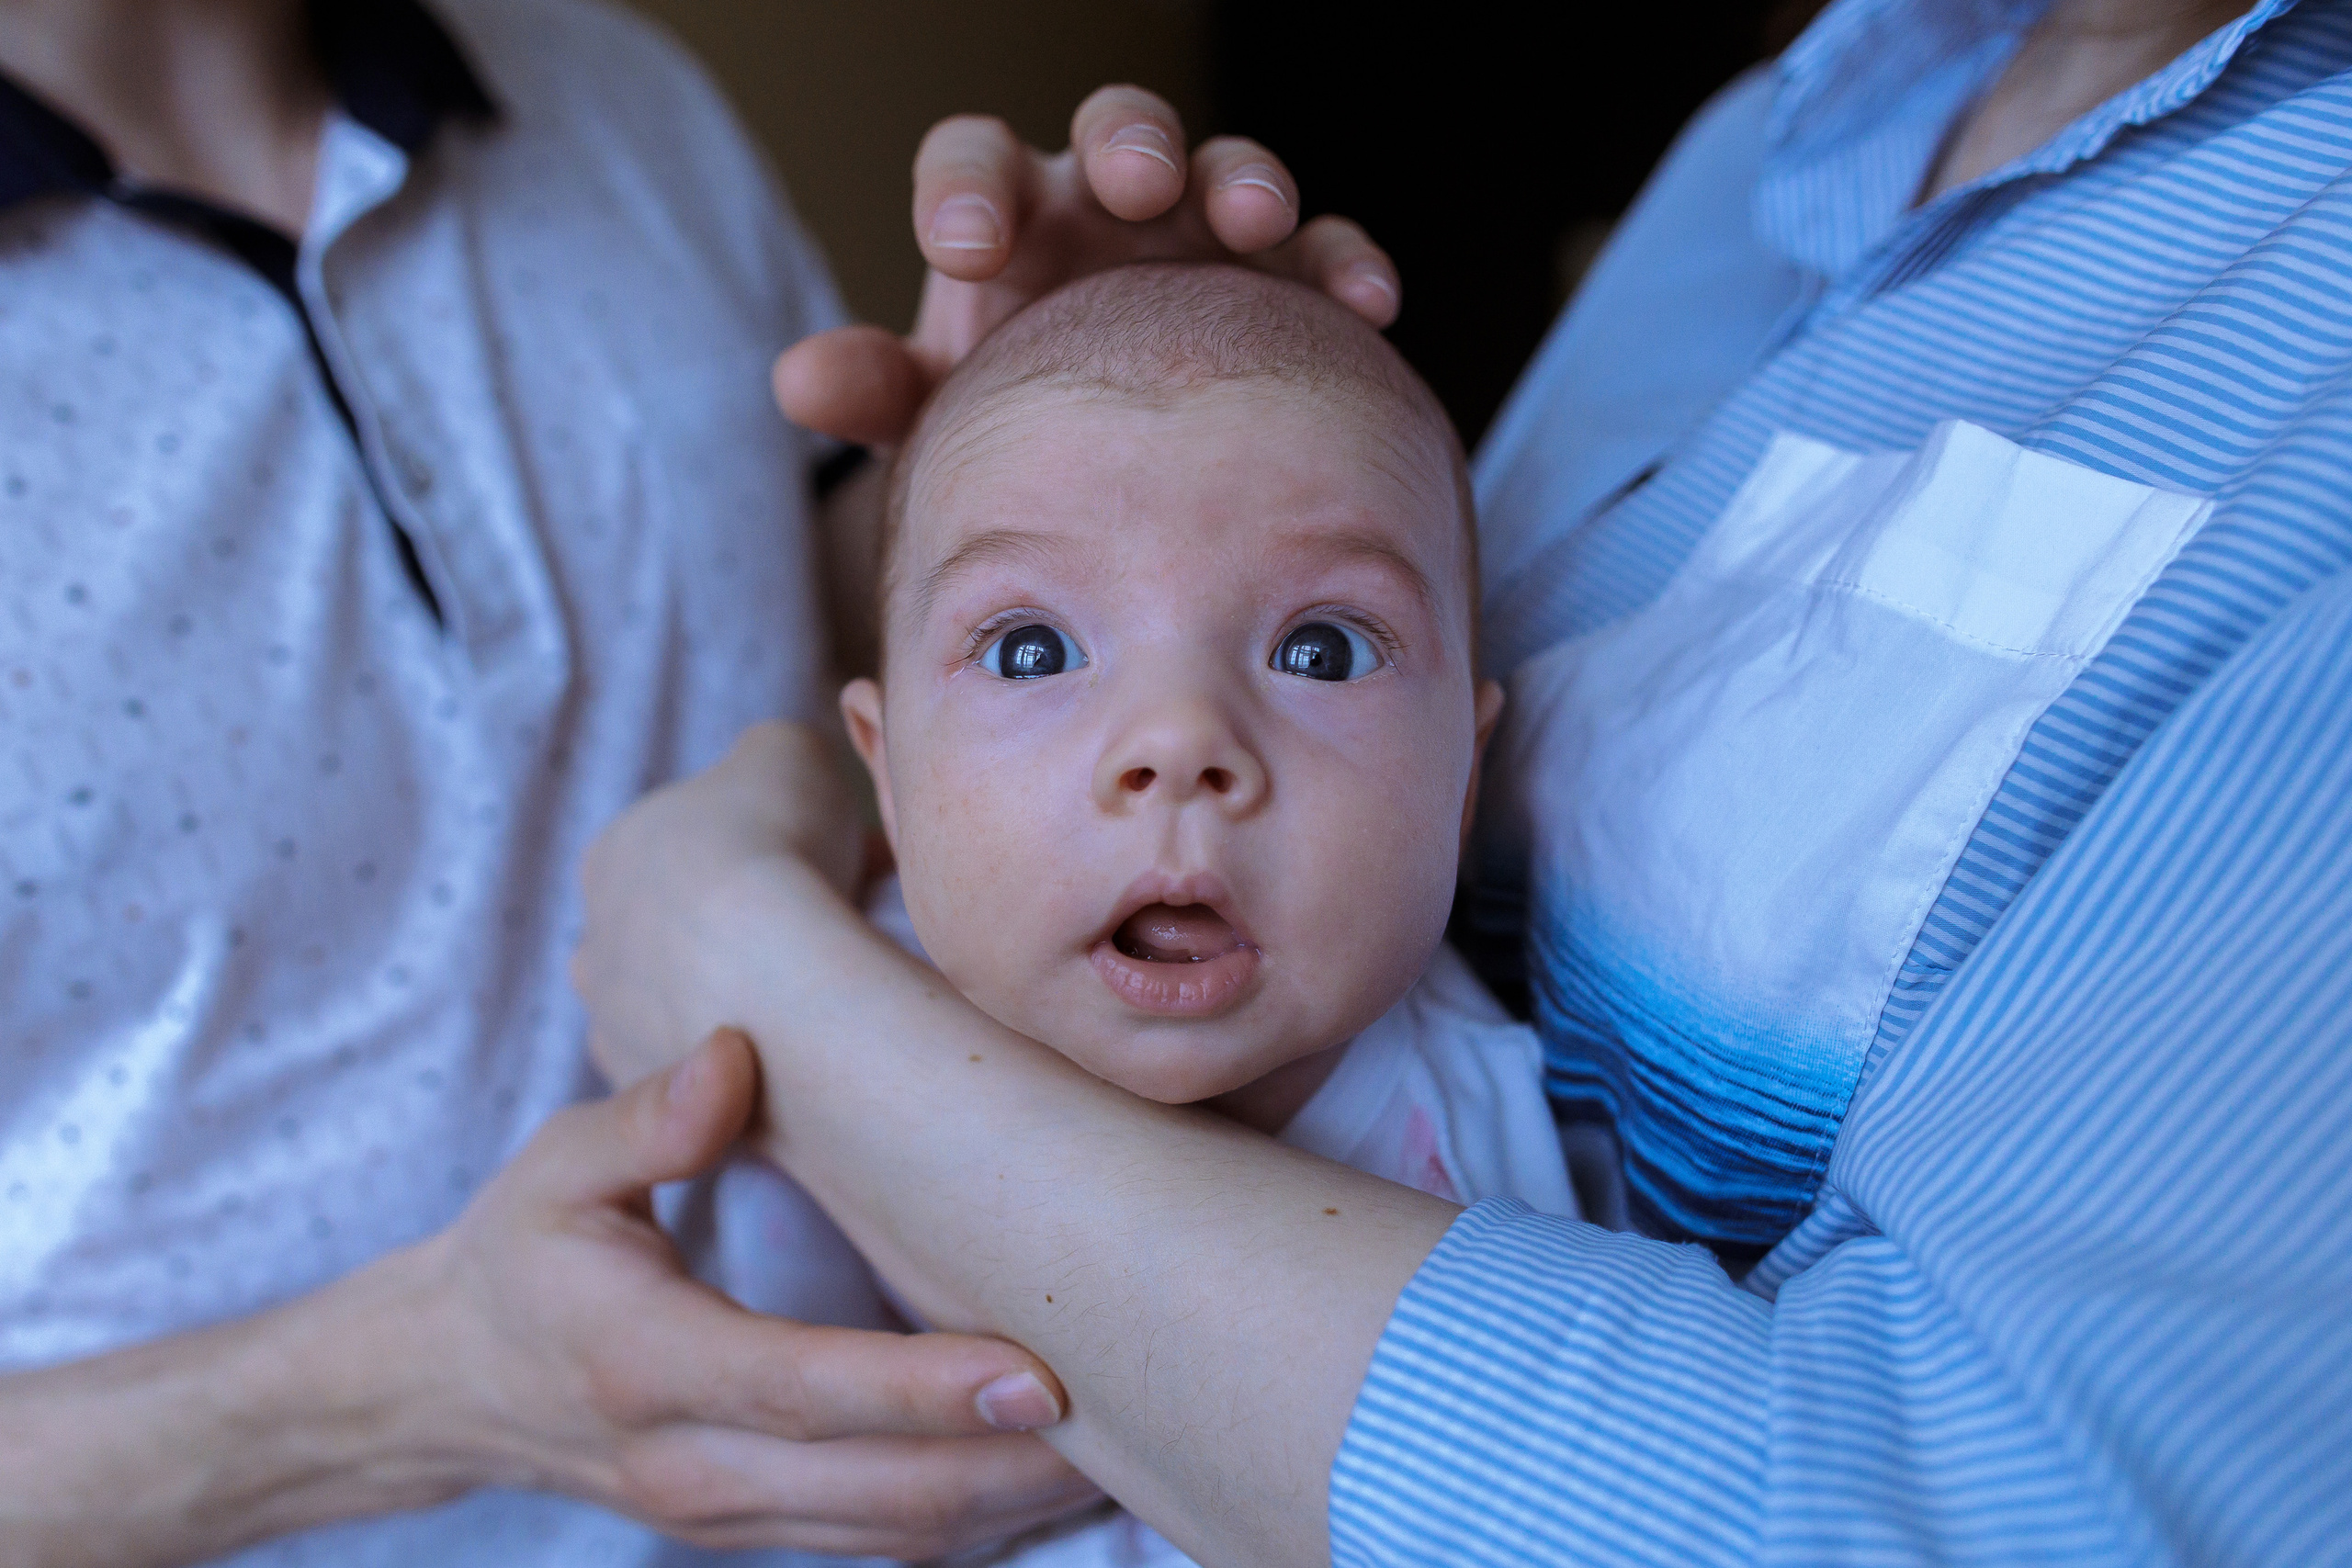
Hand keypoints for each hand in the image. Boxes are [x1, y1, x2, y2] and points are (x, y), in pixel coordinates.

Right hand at [417, 1028, 1096, 1555]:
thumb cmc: (523, 1255)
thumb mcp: (557, 1167)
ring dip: (1012, 1503)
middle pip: (878, 1493)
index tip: (1036, 1371)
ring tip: (1128, 1446)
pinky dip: (973, 1517)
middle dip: (1012, 1466)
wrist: (447, 1385)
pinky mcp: (753, 1529)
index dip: (921, 1390)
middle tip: (1136, 1412)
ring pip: (894, 1535)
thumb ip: (646, 1119)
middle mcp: (689, 1466)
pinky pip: (880, 1541)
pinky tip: (1050, 1470)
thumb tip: (735, 1057)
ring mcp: (722, 1517)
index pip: (801, 1391)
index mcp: (645, 1364)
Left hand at [574, 721, 857, 1088]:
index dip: (781, 846)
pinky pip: (721, 1080)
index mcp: (613, 855)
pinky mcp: (663, 1108)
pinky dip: (765, 1061)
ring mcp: (619, 1035)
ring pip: (702, 1008)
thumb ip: (774, 756)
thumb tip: (788, 784)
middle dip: (762, 926)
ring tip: (833, 993)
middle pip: (696, 934)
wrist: (781, 976)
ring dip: (758, 997)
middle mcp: (595, 949)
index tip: (845, 858)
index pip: (707, 849)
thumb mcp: (788, 750)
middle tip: (843, 927)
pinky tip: (815, 1046)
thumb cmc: (777, 846)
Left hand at [776, 84, 1400, 444]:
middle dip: (1128, 144)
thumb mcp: (940, 419)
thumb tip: (801, 379)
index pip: (975, 162)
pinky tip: (1369, 303)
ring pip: (1230, 171)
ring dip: (1247, 182)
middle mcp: (1108, 204)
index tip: (965, 243)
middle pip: (1118, 129)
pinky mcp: (1286, 283)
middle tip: (1131, 183)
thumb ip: (879, 393)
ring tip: (1257, 219)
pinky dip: (1346, 265)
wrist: (1122, 492)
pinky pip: (1325, 253)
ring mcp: (1204, 233)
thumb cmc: (1015, 428)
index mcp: (1007, 216)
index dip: (967, 186)